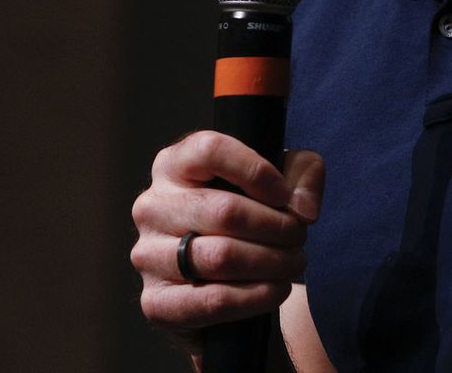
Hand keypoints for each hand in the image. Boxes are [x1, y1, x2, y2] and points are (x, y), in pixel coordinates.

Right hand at [130, 131, 324, 357]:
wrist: (224, 284)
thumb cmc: (248, 220)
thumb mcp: (280, 182)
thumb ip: (303, 173)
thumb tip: (303, 208)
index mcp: (173, 165)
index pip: (210, 150)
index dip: (256, 171)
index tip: (284, 194)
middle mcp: (152, 206)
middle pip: (225, 211)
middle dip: (277, 228)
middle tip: (299, 239)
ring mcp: (148, 254)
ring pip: (221, 257)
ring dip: (272, 263)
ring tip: (292, 263)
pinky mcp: (156, 302)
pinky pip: (213, 301)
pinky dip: (255, 297)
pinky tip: (275, 290)